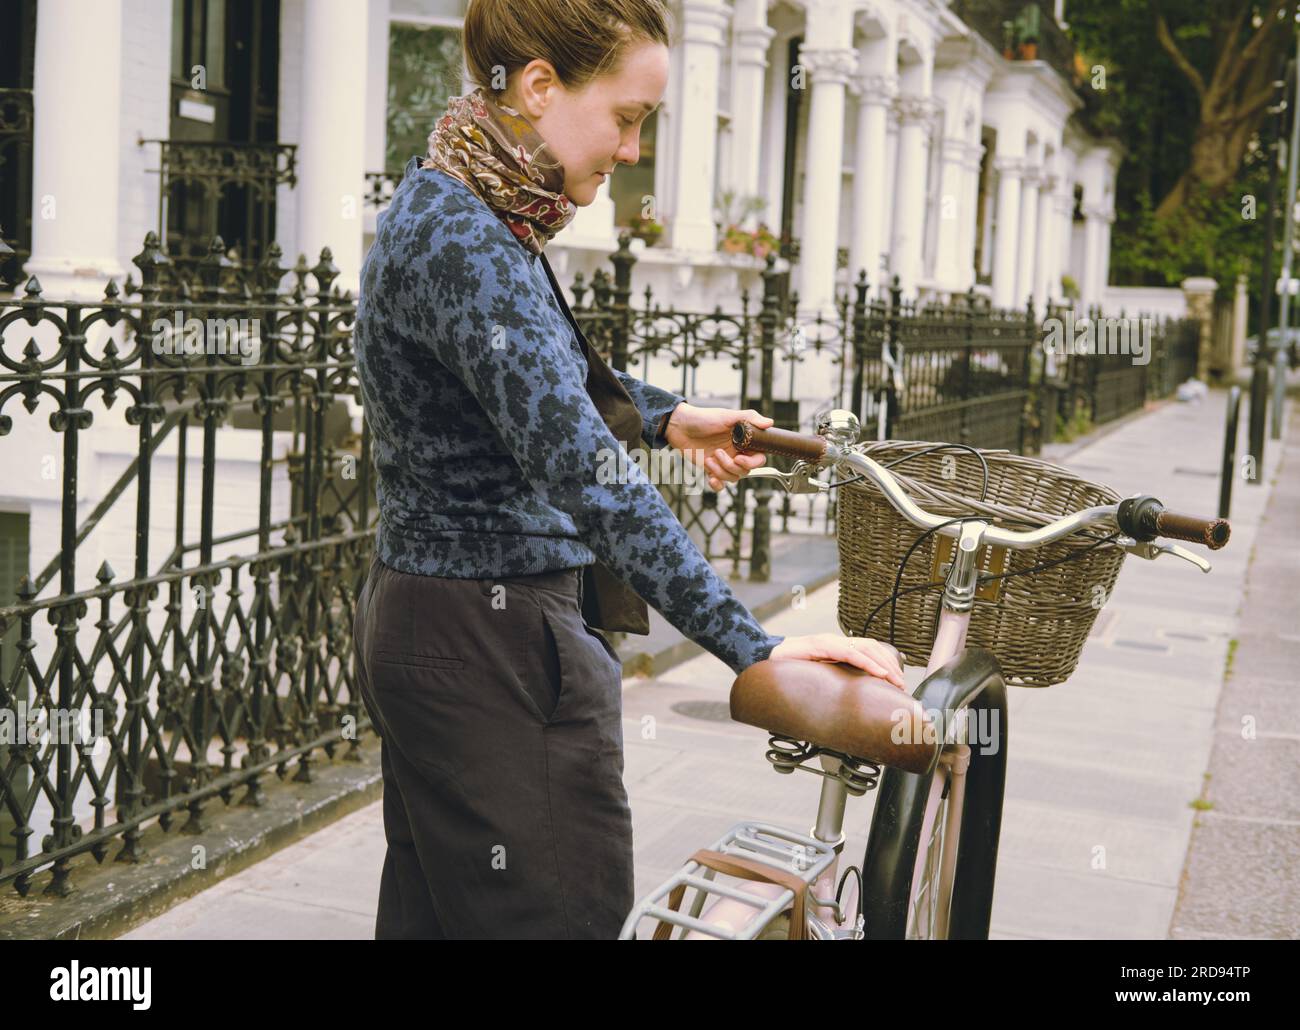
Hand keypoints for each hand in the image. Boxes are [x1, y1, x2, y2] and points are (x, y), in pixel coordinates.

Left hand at [663, 403, 773, 490]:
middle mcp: (735, 452)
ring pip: (733, 478)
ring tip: (709, 459)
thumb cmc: (703, 418)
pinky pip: (720, 485)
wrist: (679, 426)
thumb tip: (769, 423)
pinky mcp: (711, 469)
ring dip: (721, 472)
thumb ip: (749, 418)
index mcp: (743, 441)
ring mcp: (723, 462)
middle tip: (718, 454)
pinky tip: (710, 477)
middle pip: (746, 471)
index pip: (759, 457)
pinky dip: (717, 485)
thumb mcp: (727, 416)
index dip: (753, 463)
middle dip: (732, 467)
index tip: (740, 459)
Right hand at [768, 634, 906, 689]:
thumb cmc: (786, 671)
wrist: (762, 658)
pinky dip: (868, 662)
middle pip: (872, 647)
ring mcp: (828, 641)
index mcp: (835, 648)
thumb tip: (844, 707)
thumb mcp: (815, 678)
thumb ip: (830, 683)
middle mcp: (835, 641)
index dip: (885, 663)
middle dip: (890, 664)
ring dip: (884, 664)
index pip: (868, 649)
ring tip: (894, 680)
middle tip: (901, 685)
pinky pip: (850, 652)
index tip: (897, 682)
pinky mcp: (821, 645)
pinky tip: (879, 673)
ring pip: (866, 648)